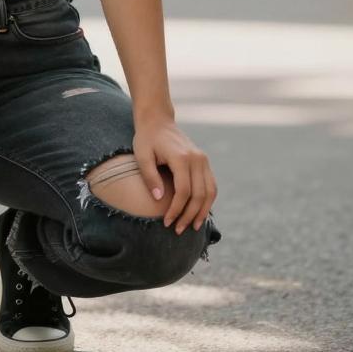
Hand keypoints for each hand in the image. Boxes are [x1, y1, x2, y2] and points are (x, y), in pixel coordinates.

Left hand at [132, 115, 216, 233]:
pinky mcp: (204, 162)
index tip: (167, 222)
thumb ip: (149, 176)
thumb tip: (158, 198)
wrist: (158, 121)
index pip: (184, 191)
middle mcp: (197, 159)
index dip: (176, 209)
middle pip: (199, 195)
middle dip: (189, 215)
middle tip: (178, 230)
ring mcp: (203, 160)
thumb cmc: (146, 139)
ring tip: (192, 227)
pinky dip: (207, 201)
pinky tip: (198, 213)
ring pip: (210, 192)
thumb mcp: (141, 155)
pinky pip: (211, 185)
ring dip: (202, 212)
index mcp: (181, 157)